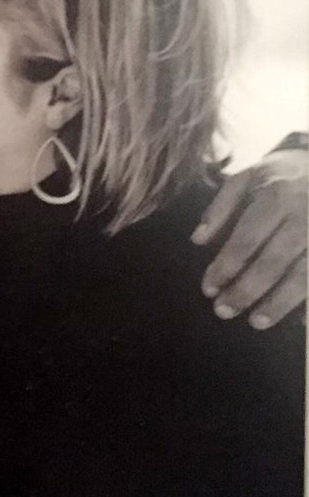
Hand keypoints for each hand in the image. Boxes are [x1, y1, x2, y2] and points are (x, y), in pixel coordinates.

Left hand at [192, 147, 307, 328]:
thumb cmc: (283, 173)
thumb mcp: (249, 176)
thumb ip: (221, 206)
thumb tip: (197, 240)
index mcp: (277, 197)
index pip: (246, 239)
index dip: (225, 267)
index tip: (208, 289)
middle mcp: (305, 216)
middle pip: (273, 261)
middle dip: (247, 289)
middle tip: (224, 311)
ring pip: (305, 274)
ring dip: (280, 302)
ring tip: (257, 321)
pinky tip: (303, 323)